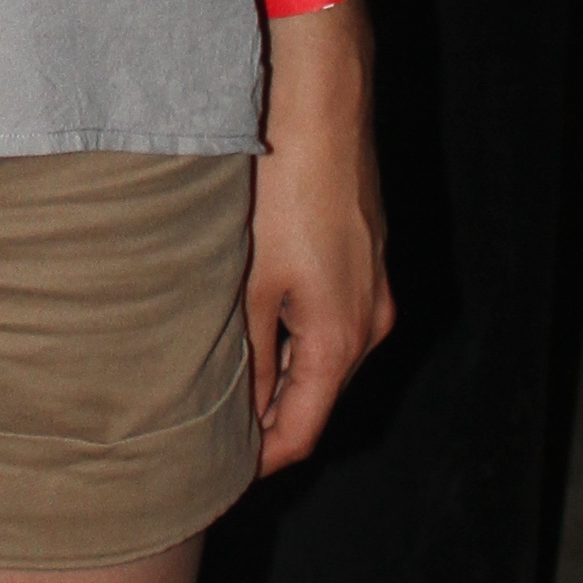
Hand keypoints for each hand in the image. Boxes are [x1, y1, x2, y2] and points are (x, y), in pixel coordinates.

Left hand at [244, 2, 393, 474]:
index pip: (301, 431)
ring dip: (280, 374)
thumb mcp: (249, 283)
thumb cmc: (282, 189)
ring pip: (324, 358)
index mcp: (341, 339)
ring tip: (221, 382)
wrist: (323, 107)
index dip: (260, 461)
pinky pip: (333, 320)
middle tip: (208, 436)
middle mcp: (370, 322)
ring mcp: (374, 289)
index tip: (220, 475)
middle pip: (316, 398)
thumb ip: (250, 354)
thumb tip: (242, 409)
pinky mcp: (367, 258)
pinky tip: (254, 324)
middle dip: (267, 420)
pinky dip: (296, 336)